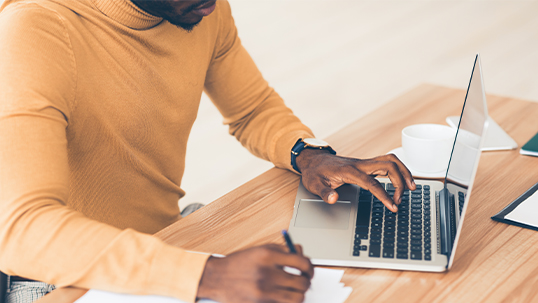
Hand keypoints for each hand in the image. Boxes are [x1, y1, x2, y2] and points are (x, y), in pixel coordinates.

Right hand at [196, 244, 313, 302]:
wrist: (216, 278)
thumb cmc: (238, 263)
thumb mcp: (260, 250)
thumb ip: (282, 249)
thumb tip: (301, 252)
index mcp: (268, 256)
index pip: (301, 262)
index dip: (310, 267)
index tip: (309, 270)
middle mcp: (266, 273)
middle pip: (302, 283)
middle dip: (306, 283)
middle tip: (303, 281)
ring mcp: (263, 291)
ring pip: (297, 299)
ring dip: (299, 295)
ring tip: (294, 291)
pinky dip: (286, 302)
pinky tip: (282, 297)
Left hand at [296, 149, 415, 211]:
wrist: (313, 160)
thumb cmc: (315, 172)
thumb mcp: (314, 184)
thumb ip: (324, 193)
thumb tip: (333, 199)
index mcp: (349, 171)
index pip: (372, 183)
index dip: (384, 195)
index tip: (393, 206)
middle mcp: (360, 164)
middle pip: (389, 165)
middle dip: (400, 181)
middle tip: (401, 199)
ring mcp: (364, 163)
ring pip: (391, 160)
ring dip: (403, 172)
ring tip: (411, 187)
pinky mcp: (366, 164)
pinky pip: (387, 162)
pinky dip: (398, 170)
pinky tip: (402, 181)